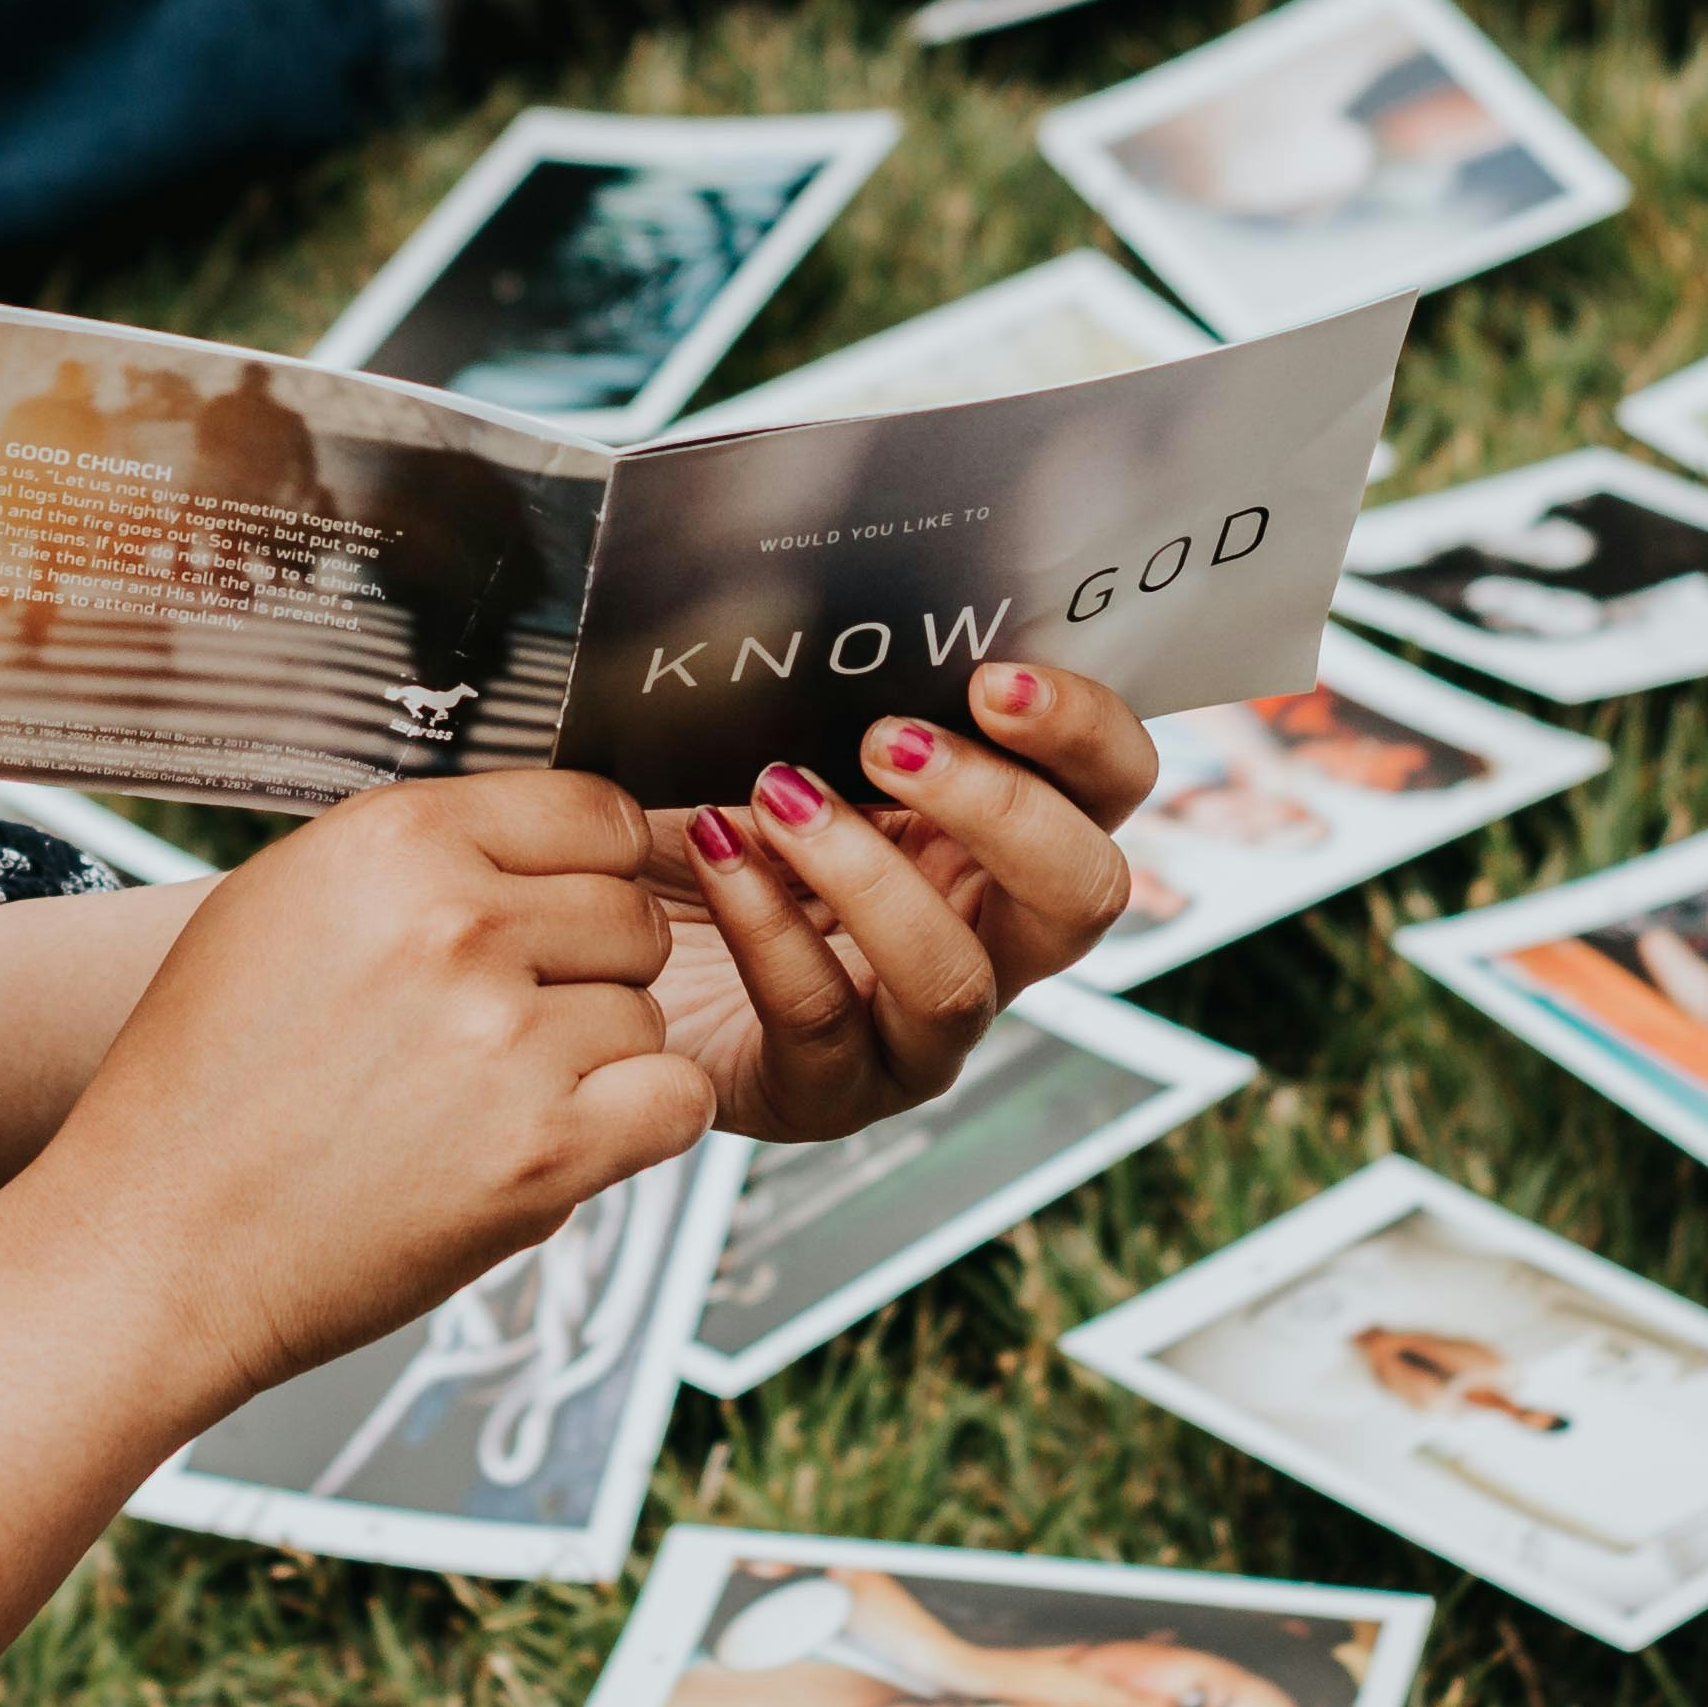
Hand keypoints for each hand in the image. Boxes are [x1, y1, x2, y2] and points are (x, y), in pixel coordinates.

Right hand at [36, 772, 711, 1409]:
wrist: (154, 1245)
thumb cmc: (202, 1088)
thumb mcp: (280, 907)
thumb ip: (413, 862)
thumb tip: (527, 839)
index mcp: (392, 839)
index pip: (594, 810)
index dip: (589, 872)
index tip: (557, 917)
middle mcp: (455, 922)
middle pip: (633, 914)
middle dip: (587, 971)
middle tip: (495, 1032)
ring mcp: (504, 1038)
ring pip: (649, 1012)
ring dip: (595, 1060)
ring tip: (482, 1101)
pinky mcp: (543, 1151)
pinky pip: (676, 1101)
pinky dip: (638, 1127)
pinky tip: (562, 1141)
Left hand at [647, 661, 1152, 1143]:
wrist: (599, 945)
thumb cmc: (706, 830)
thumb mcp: (778, 739)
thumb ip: (837, 694)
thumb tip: (842, 616)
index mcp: (998, 840)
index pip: (1109, 787)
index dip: (1082, 732)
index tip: (995, 678)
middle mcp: (987, 941)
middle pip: (1084, 894)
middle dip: (1001, 808)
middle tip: (889, 741)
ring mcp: (916, 1031)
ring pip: (956, 977)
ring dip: (868, 874)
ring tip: (779, 794)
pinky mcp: (828, 1090)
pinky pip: (821, 1017)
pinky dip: (764, 925)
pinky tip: (715, 847)